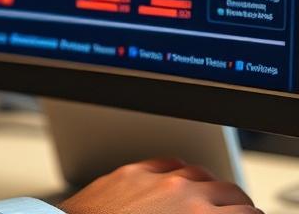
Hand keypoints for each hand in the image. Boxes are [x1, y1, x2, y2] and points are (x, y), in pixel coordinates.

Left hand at [60, 157, 260, 213]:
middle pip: (229, 191)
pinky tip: (179, 180)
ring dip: (210, 187)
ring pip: (199, 173)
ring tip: (211, 199)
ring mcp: (156, 179)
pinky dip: (179, 172)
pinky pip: (166, 163)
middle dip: (237, 205)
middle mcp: (183, 194)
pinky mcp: (131, 172)